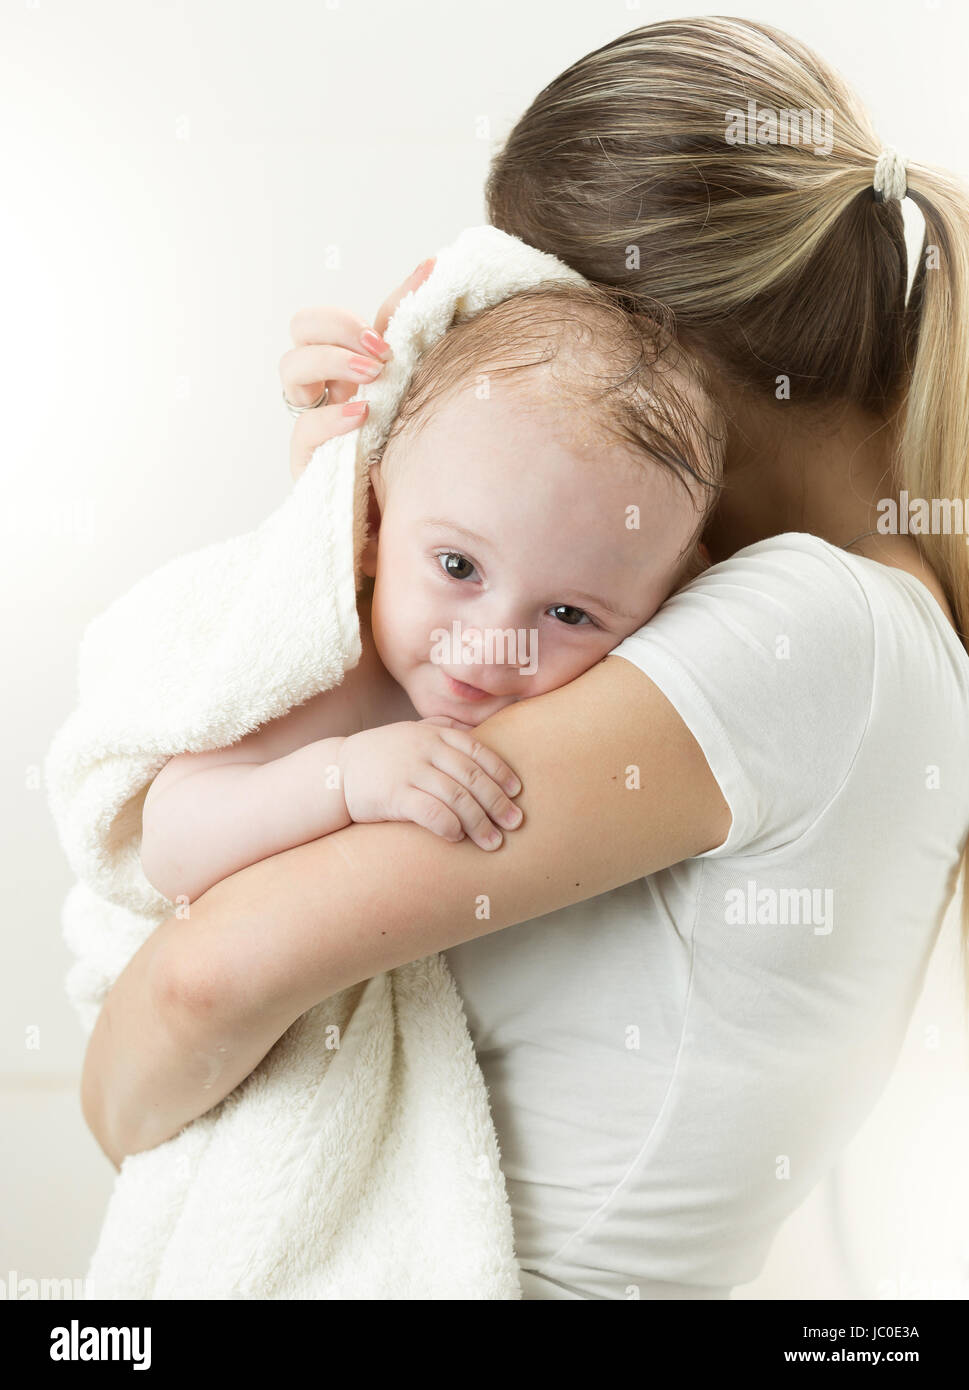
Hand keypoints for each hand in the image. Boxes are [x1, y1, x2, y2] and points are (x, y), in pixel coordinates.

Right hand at [281, 257, 436, 481]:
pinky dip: (332, 418)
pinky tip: (361, 416)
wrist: (403, 529)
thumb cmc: (413, 468)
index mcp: (357, 369)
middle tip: (379, 350)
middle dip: (338, 327)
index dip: (392, 292)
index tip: (430, 276)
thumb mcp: (424, 408)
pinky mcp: (309, 464)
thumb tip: (456, 301)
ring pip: (292, 368)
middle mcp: (329, 389)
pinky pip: (304, 430)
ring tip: (372, 376)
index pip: (362, 315)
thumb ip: (426, 363)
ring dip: (331, 361)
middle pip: (303, 327)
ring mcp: (315, 423)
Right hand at [336, 717, 523, 850]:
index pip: (477, 750)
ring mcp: (410, 771)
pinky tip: (458, 838)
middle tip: (515, 823)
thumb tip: (472, 730)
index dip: (501, 772)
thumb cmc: (380, 755)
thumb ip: (439, 729)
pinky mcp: (394, 795)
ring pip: (457, 797)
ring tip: (494, 841)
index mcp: (434, 734)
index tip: (517, 792)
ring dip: (480, 822)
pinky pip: (431, 811)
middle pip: (473, 776)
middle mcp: (425, 749)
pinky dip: (449, 825)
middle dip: (498, 802)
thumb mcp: (410, 732)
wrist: (336, 771)